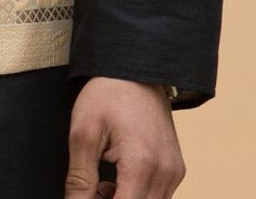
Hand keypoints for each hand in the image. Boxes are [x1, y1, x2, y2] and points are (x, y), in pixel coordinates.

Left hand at [64, 77, 185, 197]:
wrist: (135, 69)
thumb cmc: (108, 94)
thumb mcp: (84, 133)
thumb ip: (80, 179)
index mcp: (142, 164)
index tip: (86, 195)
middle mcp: (165, 173)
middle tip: (91, 190)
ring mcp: (174, 172)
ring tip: (102, 185)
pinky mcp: (176, 169)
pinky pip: (158, 197)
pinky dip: (137, 196)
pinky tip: (117, 182)